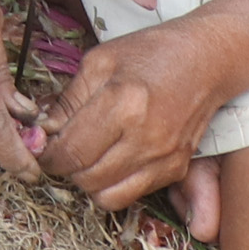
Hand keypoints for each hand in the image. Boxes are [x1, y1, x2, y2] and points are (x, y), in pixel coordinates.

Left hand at [40, 13, 248, 215]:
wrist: (207, 60)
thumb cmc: (151, 53)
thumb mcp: (99, 61)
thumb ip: (68, 100)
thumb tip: (42, 132)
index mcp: (122, 103)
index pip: (71, 151)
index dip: (48, 155)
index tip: (42, 147)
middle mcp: (145, 137)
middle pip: (86, 178)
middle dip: (66, 168)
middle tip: (64, 149)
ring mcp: (164, 158)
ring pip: (107, 196)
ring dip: (89, 181)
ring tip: (87, 157)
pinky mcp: (176, 169)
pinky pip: (132, 195)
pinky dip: (114, 185)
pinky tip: (111, 160)